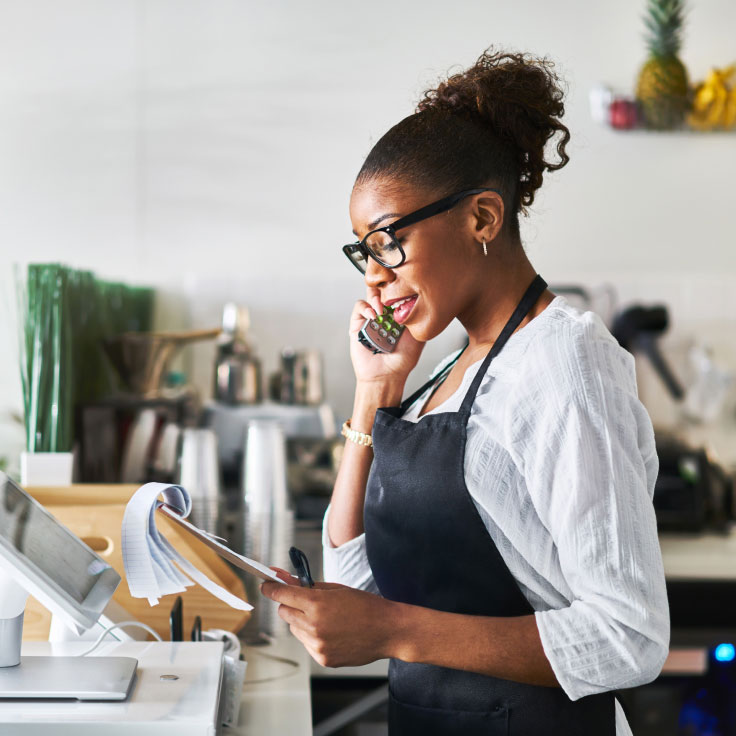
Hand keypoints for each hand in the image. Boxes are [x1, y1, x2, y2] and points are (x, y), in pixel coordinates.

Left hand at [260, 579, 398, 667]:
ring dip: (301, 621)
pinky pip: (306, 643)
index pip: (281, 594)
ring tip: (325, 618)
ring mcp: (317, 645)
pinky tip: (331, 632)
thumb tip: (285, 579)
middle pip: (284, 612)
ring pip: (294, 629)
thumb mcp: (336, 588)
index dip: (271, 588)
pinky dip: (312, 636)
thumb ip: (308, 585)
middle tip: (304, 601)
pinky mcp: (323, 658)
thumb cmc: (365, 605)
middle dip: (290, 604)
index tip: (266, 585)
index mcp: (317, 604)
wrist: (387, 630)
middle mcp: (314, 626)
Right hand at [348, 286, 423, 386]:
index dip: (399, 285)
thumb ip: (420, 320)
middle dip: (386, 285)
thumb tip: (425, 302)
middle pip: (383, 289)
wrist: (387, 375)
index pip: (397, 293)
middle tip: (391, 290)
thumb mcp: (419, 337)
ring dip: (376, 297)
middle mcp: (384, 314)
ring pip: (370, 295)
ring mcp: (370, 318)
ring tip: (381, 309)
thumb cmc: (402, 360)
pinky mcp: (357, 325)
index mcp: (397, 315)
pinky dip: (366, 308)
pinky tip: (373, 316)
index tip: (404, 282)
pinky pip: (359, 309)